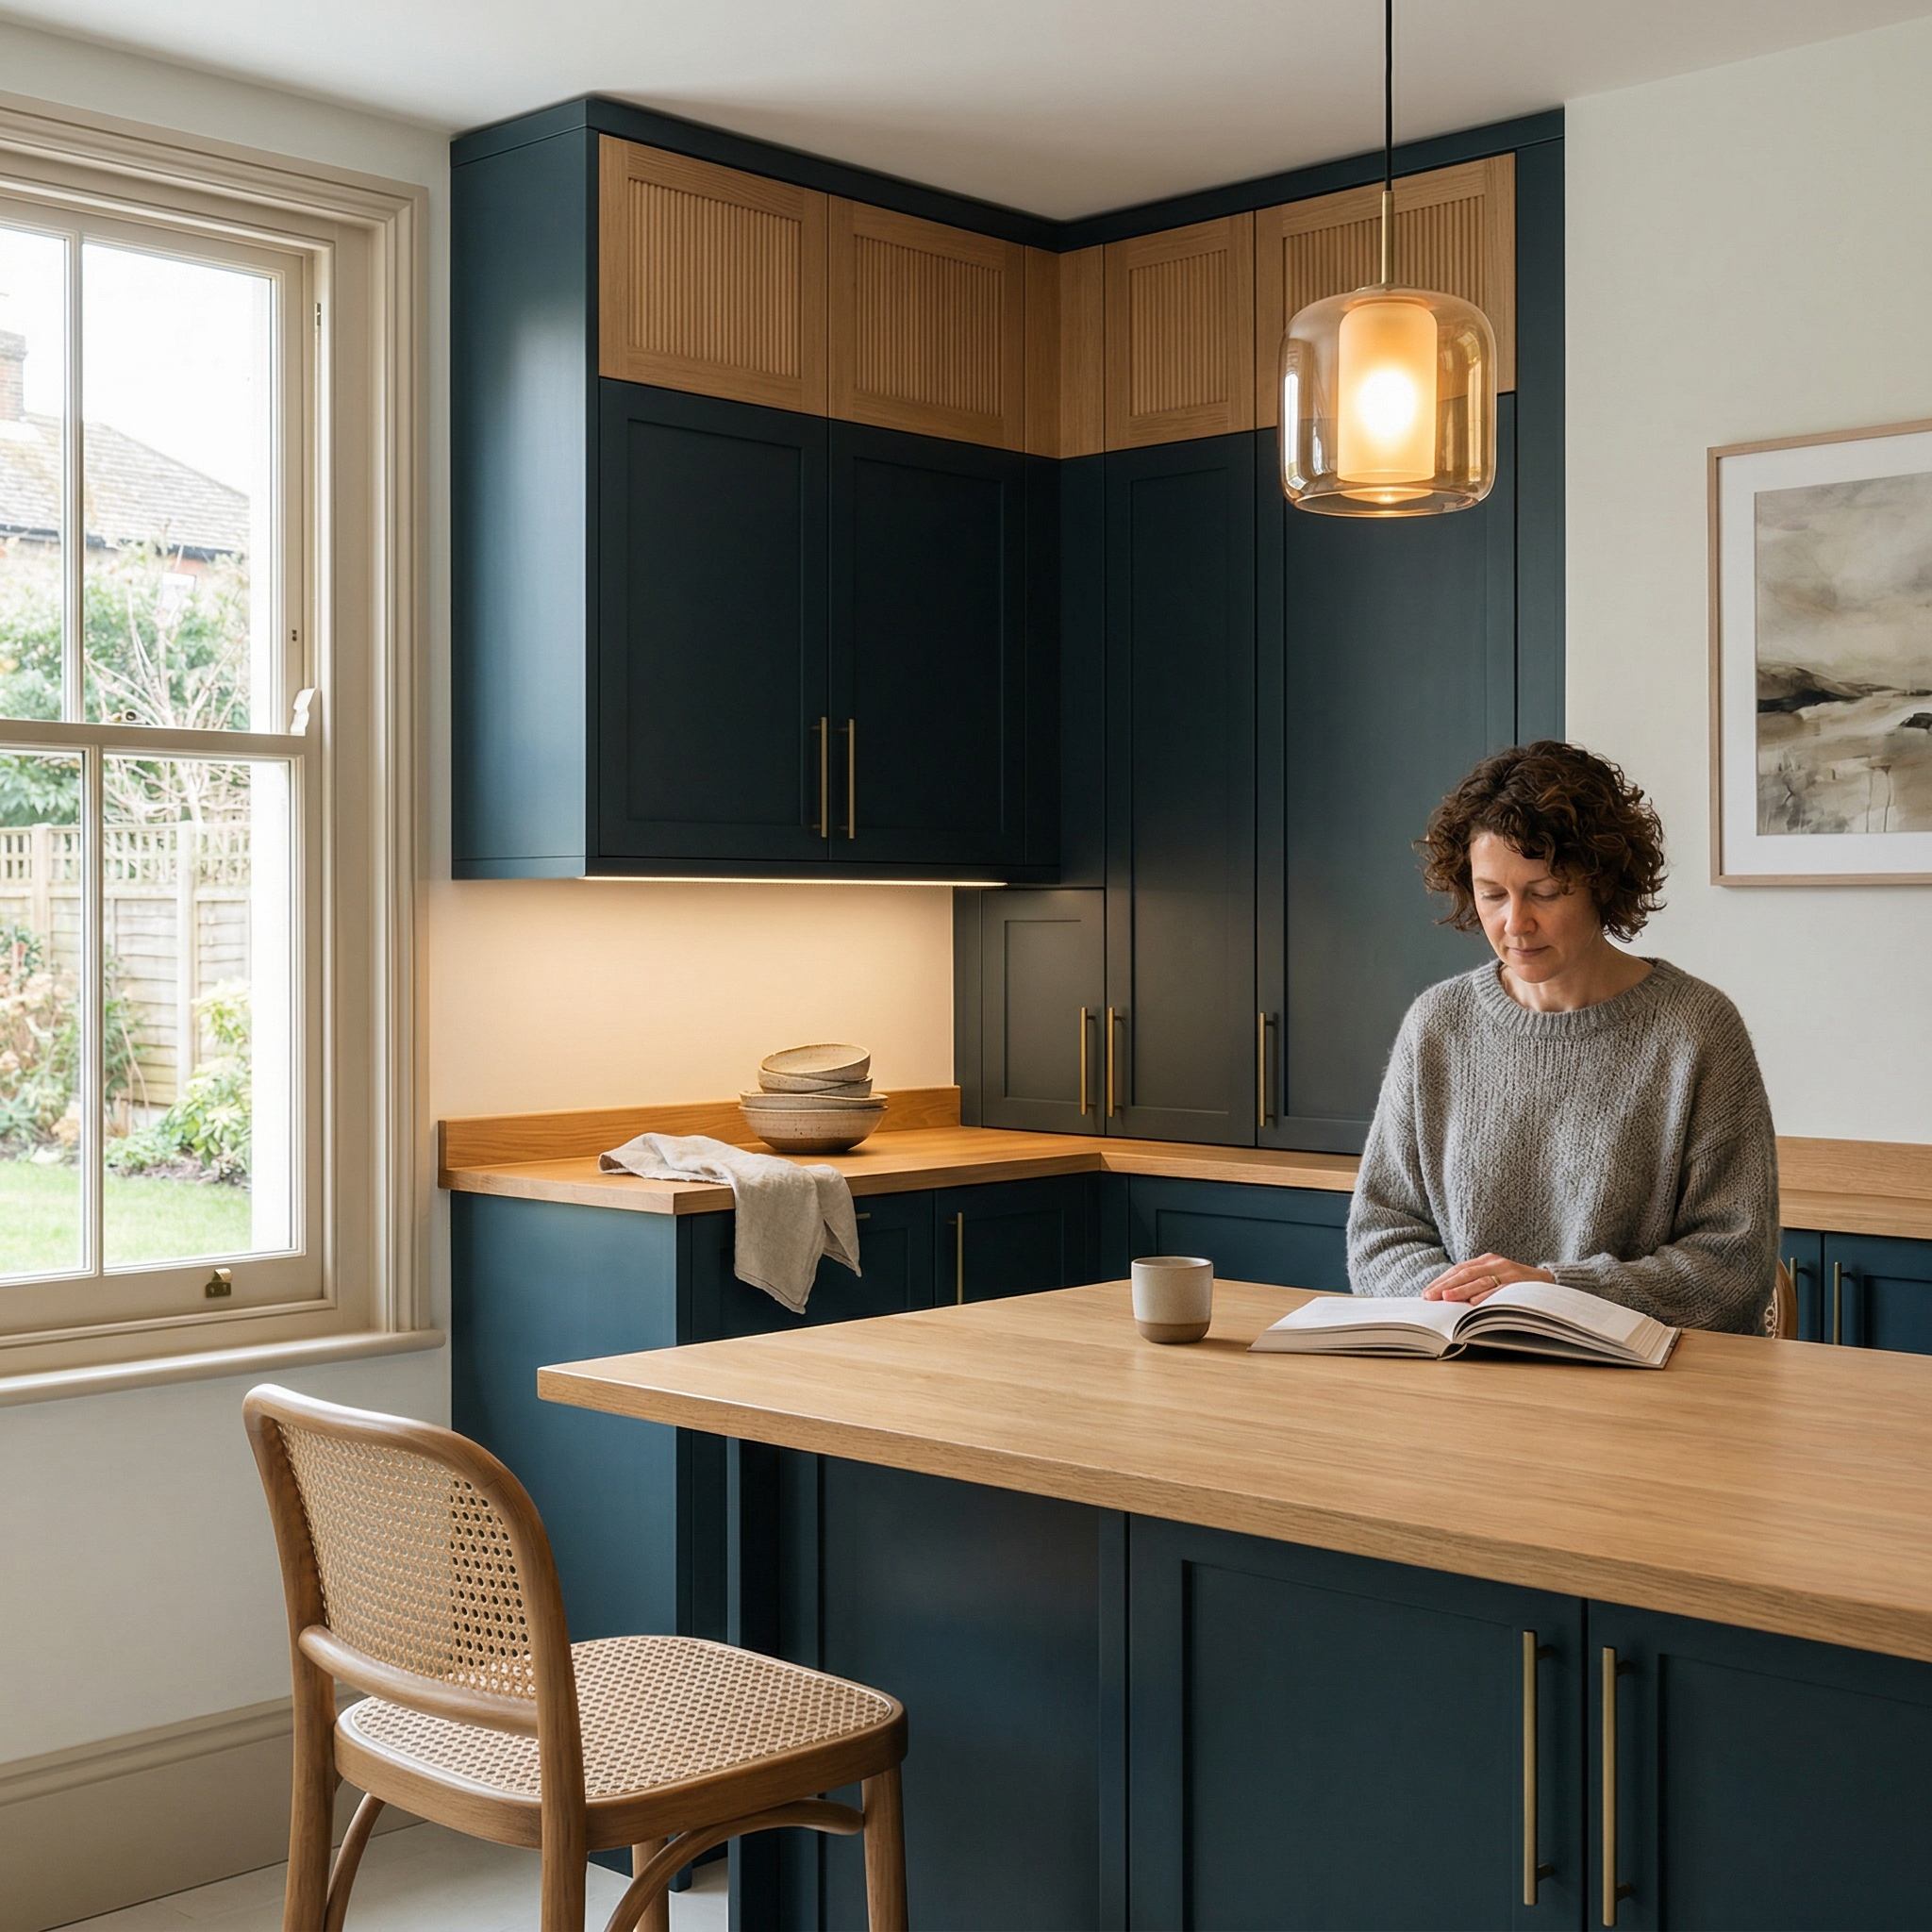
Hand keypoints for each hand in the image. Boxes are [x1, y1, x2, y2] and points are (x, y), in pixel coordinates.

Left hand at [1425, 1253, 1554, 1302]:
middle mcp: (1495, 1263)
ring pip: (1479, 1281)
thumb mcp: (1496, 1279)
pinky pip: (1499, 1289)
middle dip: (1445, 1286)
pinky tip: (1472, 1303)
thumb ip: (1476, 1285)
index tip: (1426, 1293)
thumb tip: (1448, 1299)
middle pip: (1464, 1273)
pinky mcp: (1519, 1282)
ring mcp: (1508, 1272)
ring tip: (1446, 1298)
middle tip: (1429, 1297)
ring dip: (1461, 1290)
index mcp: (1486, 1260)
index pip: (1458, 1270)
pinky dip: (1485, 1296)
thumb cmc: (1518, 1285)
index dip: (1441, 1281)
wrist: (1551, 1282)